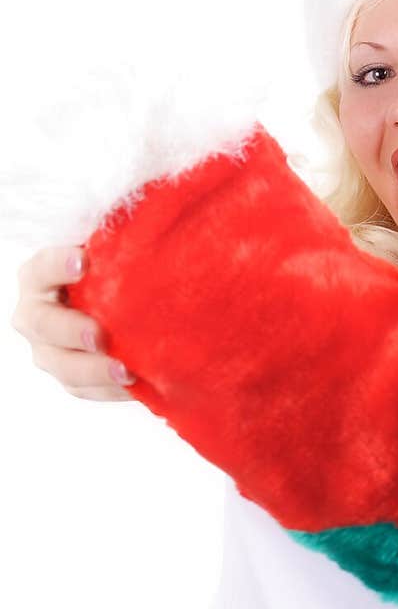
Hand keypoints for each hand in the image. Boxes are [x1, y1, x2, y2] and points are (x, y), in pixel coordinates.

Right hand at [10, 245, 137, 400]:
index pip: (41, 268)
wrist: (117, 304)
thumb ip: (115, 238)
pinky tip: (137, 385)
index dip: (57, 264)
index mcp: (38, 276)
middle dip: (70, 331)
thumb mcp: (108, 249)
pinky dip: (109, 390)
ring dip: (93, 371)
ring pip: (61, 365)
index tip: (83, 260)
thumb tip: (151, 217)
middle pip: (42, 325)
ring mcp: (47, 349)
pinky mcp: (69, 376)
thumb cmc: (112, 268)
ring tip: (127, 372)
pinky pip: (84, 389)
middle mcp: (34, 314)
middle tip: (98, 335)